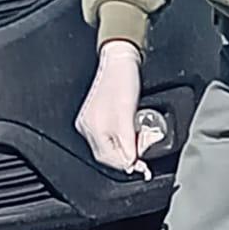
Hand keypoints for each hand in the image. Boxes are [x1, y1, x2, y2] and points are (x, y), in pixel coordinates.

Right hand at [75, 41, 149, 177]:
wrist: (119, 62)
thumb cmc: (123, 81)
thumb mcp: (128, 113)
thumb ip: (128, 140)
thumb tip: (130, 161)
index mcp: (93, 126)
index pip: (109, 158)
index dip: (127, 164)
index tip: (141, 168)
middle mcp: (87, 126)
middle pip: (106, 155)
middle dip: (124, 159)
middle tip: (141, 159)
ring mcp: (89, 122)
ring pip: (106, 148)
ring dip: (121, 151)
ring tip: (135, 145)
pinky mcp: (93, 118)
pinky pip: (105, 138)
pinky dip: (117, 141)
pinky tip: (127, 137)